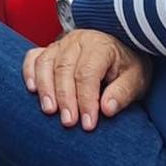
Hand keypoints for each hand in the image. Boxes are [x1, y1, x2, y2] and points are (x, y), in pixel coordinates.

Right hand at [23, 29, 151, 130]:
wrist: (120, 46)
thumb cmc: (127, 66)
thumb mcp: (136, 79)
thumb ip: (122, 93)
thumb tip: (106, 109)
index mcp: (100, 46)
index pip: (87, 73)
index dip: (86, 99)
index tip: (88, 123)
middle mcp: (77, 41)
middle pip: (64, 69)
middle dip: (65, 98)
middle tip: (68, 122)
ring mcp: (61, 43)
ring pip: (46, 63)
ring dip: (45, 88)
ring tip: (49, 110)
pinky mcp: (50, 49)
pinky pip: (33, 57)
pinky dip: (29, 72)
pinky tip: (32, 90)